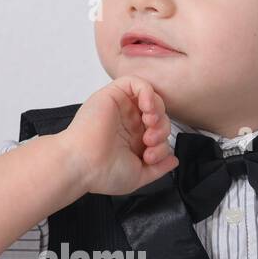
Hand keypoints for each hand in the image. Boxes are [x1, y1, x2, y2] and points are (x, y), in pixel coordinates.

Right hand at [59, 75, 178, 195]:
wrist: (84, 165)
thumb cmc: (103, 172)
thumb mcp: (138, 176)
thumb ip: (158, 169)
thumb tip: (173, 161)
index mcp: (131, 139)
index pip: (158, 130)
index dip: (163, 142)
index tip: (152, 157)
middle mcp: (126, 122)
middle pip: (158, 114)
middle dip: (162, 128)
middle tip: (150, 141)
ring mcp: (120, 108)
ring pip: (150, 97)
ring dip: (157, 111)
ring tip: (150, 125)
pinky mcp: (112, 95)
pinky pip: (136, 83)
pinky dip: (148, 92)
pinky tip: (147, 107)